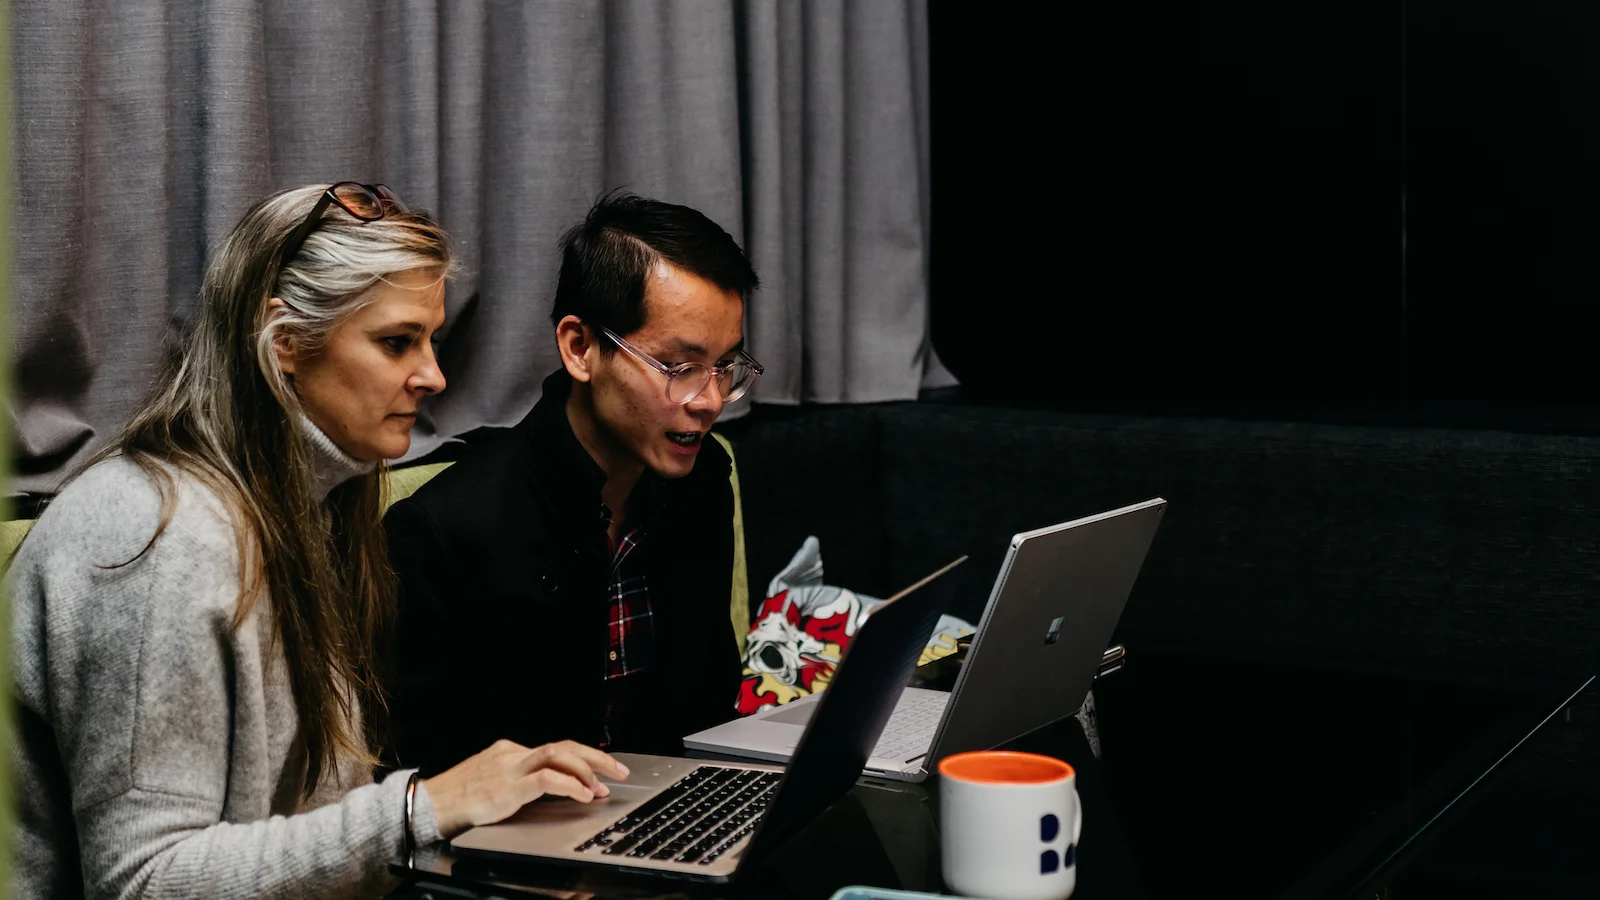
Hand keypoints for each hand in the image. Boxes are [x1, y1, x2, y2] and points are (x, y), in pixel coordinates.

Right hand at [423, 739, 629, 837]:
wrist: (426, 806)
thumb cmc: (456, 799)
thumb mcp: (492, 784)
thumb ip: (518, 782)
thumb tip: (551, 789)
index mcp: (509, 752)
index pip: (555, 749)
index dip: (582, 761)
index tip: (600, 774)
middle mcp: (513, 754)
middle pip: (564, 746)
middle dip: (596, 757)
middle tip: (619, 770)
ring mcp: (510, 768)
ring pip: (559, 755)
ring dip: (588, 769)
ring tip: (604, 785)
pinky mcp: (507, 787)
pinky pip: (547, 779)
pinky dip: (570, 785)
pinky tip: (583, 795)